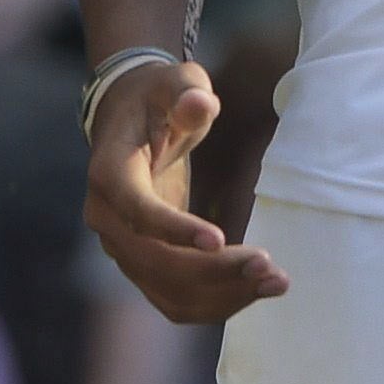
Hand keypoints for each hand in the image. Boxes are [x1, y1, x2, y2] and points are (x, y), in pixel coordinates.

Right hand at [83, 59, 287, 322]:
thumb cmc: (159, 96)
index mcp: (109, 173)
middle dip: (213, 271)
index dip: (174, 230)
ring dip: (222, 295)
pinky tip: (256, 288)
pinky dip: (215, 301)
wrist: (132, 117)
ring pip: (168, 291)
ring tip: (275, 282)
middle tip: (268, 265)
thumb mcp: (174, 82)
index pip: (136, 212)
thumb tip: (198, 105)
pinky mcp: (144, 263)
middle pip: (156, 262)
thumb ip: (186, 93)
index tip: (220, 239)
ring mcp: (123, 247)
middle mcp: (108, 220)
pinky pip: (176, 297)